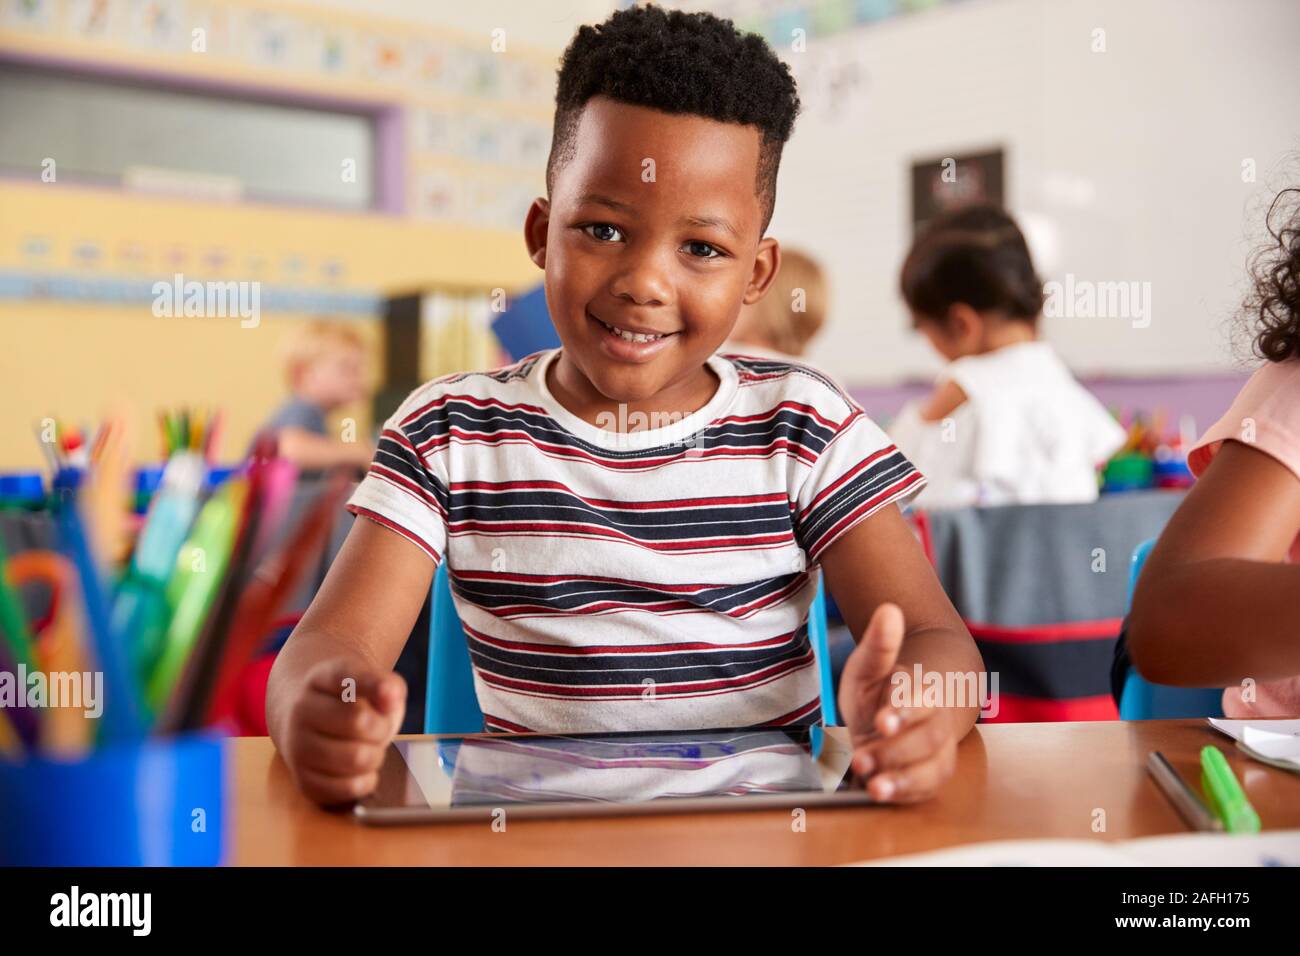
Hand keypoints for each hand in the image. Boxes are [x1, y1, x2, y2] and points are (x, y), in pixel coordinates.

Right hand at [283, 659, 405, 805]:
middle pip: (359, 721)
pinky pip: (346, 789)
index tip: (389, 693)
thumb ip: (388, 686)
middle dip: (381, 728)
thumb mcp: (370, 682)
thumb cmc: (348, 701)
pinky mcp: (302, 780)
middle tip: (378, 727)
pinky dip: (365, 781)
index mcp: (322, 678)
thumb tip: (391, 699)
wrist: (305, 717)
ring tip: (369, 747)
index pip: (348, 677)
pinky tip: (362, 770)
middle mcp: (302, 709)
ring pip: (356, 758)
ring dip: (375, 756)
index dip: (374, 685)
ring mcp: (297, 746)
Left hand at [836, 602, 958, 802]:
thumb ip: (880, 643)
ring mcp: (935, 751)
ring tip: (873, 786)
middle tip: (861, 756)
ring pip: (933, 768)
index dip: (904, 708)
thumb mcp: (871, 665)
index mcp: (922, 690)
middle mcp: (934, 723)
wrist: (905, 711)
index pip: (920, 699)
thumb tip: (888, 609)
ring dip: (904, 779)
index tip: (883, 718)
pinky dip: (906, 793)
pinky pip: (927, 788)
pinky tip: (881, 794)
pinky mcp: (930, 775)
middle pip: (928, 739)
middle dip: (896, 750)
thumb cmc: (883, 688)